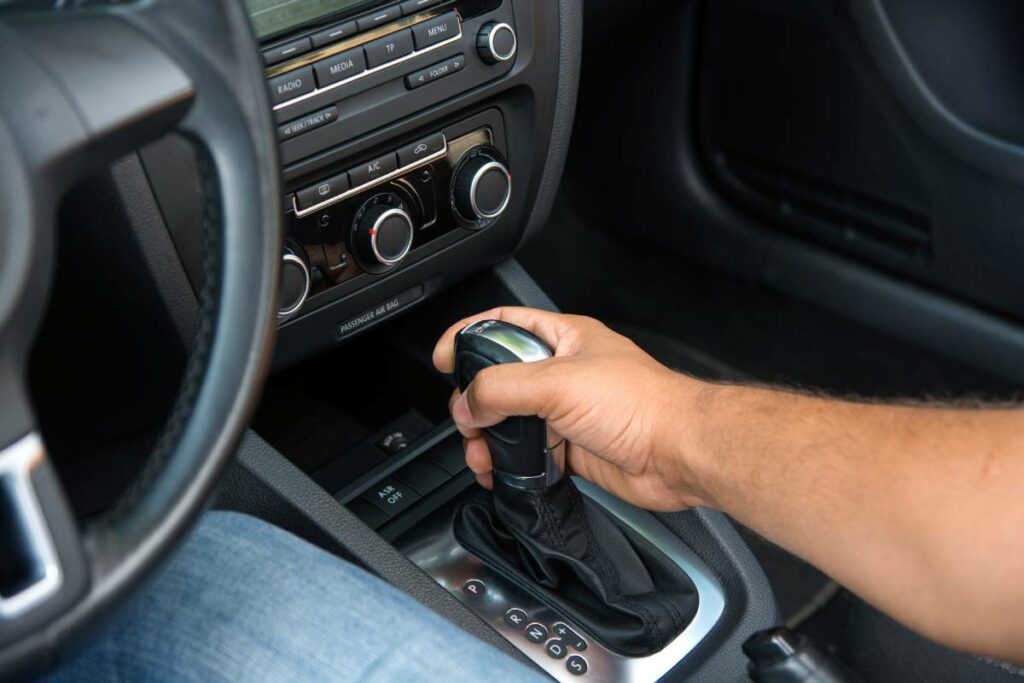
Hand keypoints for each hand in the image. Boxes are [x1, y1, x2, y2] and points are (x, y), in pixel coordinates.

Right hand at [432, 307, 710, 511]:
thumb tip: (468, 402)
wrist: (679, 453)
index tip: (444, 358)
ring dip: (489, 440)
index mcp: (564, 339)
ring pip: (513, 422)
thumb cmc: (642, 405)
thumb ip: (503, 388)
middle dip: (476, 402)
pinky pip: (530, 455)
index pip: (504, 324)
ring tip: (480, 455)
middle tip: (466, 420)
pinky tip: (501, 474)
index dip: (469, 336)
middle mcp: (565, 373)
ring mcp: (569, 413)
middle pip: (502, 381)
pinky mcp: (574, 449)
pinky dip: (510, 466)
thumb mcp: (558, 382)